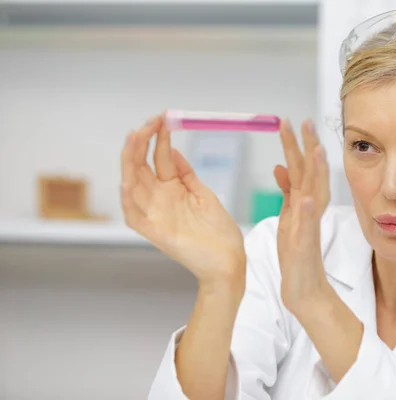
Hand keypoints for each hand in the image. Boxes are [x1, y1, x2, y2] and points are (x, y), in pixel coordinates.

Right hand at [120, 113, 245, 289]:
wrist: (229, 262)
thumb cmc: (219, 232)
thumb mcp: (204, 195)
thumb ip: (187, 175)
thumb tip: (175, 151)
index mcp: (171, 190)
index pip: (158, 158)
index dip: (159, 138)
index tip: (164, 118)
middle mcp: (159, 200)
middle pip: (140, 166)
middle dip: (142, 142)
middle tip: (150, 122)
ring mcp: (155, 215)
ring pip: (133, 184)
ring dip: (131, 161)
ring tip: (135, 137)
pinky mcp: (156, 233)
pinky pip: (134, 216)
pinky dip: (128, 200)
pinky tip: (127, 182)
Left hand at [273, 119, 331, 313]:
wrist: (304, 288)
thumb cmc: (296, 252)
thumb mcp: (287, 216)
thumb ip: (286, 191)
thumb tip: (280, 166)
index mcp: (302, 202)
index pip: (299, 168)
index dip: (294, 145)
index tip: (289, 121)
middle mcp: (308, 210)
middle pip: (310, 174)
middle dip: (308, 147)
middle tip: (305, 122)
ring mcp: (308, 227)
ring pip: (315, 194)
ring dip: (317, 173)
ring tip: (316, 150)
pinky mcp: (305, 245)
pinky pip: (307, 226)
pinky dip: (306, 212)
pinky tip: (305, 198)